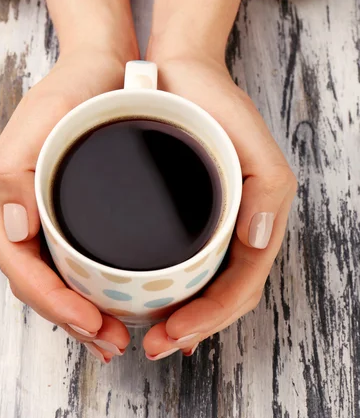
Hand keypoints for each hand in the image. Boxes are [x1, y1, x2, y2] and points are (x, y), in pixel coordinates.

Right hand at [0, 0, 138, 362]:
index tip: (92, 323)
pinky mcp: (74, 210)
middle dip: (73, 320)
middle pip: (40, 282)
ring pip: (58, 277)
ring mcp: (49, 212)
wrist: (103, 66)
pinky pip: (75, 260)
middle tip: (112, 342)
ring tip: (117, 335)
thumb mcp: (42, 118)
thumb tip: (14, 230)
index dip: (54, 303)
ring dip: (84, 313)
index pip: (23, 267)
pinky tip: (117, 300)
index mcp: (10, 196)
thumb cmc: (74, 89)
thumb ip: (16, 171)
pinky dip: (94, 289)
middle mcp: (26, 211)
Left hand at [142, 57, 296, 358]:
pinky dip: (169, 288)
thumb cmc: (216, 105)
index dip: (211, 318)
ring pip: (200, 285)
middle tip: (155, 345)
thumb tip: (258, 241)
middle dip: (192, 328)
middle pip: (221, 295)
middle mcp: (233, 227)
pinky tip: (152, 301)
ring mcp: (206, 222)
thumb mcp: (254, 141)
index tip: (174, 334)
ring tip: (150, 333)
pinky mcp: (180, 213)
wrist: (179, 72)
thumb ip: (267, 190)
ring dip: (180, 317)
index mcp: (255, 219)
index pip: (240, 286)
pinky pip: (181, 261)